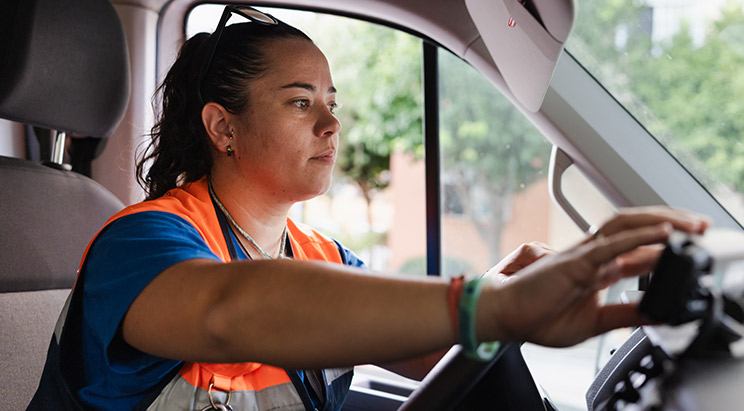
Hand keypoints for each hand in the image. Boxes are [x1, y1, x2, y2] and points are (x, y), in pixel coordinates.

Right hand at [479, 207, 709, 347]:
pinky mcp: (573, 263)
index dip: (666, 244)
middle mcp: (590, 256)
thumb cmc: (535, 316)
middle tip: (700, 226)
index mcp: (595, 270)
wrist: (502, 315)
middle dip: (669, 222)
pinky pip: (610, 245)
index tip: (693, 245)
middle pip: (634, 226)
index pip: (637, 249)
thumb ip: (625, 315)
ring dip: (659, 220)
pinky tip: (661, 234)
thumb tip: (656, 314)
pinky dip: (638, 237)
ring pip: (624, 225)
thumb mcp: (594, 323)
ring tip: (688, 224)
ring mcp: (581, 256)